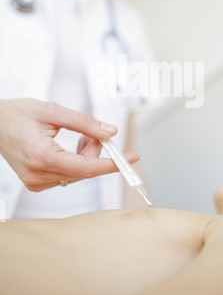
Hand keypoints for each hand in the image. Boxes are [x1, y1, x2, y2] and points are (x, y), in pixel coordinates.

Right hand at [0, 98, 139, 191]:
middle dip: (96, 151)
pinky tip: (71, 147)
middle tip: (94, 132)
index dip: (112, 164)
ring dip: (86, 156)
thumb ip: (83, 122)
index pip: (86, 168)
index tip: (132, 159)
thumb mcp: (52, 111)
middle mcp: (37, 175)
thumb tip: (110, 132)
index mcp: (41, 157)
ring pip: (78, 174)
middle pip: (84, 170)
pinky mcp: (36, 183)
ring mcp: (35, 182)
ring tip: (80, 135)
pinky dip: (76, 161)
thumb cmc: (18, 114)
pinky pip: (67, 175)